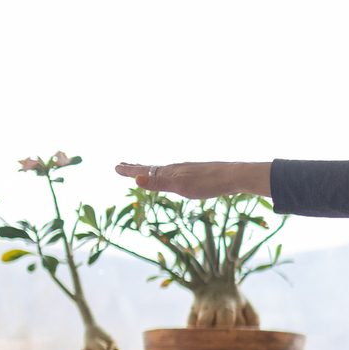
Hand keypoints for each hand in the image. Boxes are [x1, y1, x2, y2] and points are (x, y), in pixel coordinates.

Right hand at [113, 161, 268, 199]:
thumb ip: (158, 183)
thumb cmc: (207, 183)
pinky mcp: (198, 175)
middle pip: (152, 168)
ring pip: (165, 170)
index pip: (144, 171)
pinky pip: (177, 174)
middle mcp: (176, 168)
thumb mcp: (180, 186)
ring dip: (152, 171)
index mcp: (169, 172)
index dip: (130, 171)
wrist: (233, 176)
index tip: (115, 167)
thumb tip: (135, 179)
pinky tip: (176, 178)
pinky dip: (168, 175)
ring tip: (146, 171)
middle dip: (137, 168)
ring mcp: (187, 171)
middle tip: (123, 164)